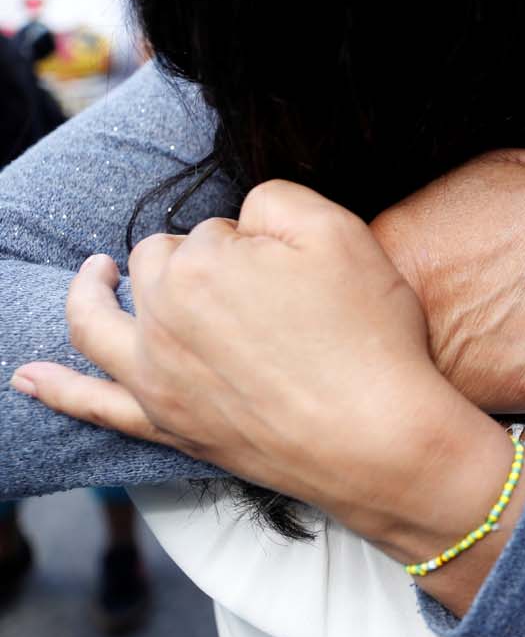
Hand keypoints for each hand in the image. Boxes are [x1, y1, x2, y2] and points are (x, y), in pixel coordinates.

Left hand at [14, 182, 523, 599]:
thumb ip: (275, 198)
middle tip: (255, 284)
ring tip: (96, 274)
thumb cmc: (366, 335)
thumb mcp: (340, 232)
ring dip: (90, 291)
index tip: (296, 268)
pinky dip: (55, 389)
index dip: (256, 242)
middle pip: (158, 263)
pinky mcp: (165, 425)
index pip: (214, 229)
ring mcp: (156, 376)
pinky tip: (27, 378)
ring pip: (101, 319)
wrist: (377, 438)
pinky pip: (93, 405)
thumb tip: (243, 217)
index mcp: (201, 263)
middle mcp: (162, 316)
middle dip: (193, 260)